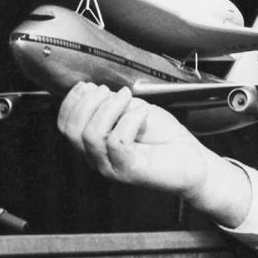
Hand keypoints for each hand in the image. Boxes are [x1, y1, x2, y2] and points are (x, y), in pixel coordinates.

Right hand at [56, 83, 250, 225]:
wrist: (192, 160)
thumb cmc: (165, 138)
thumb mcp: (132, 111)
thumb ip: (111, 104)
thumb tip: (91, 90)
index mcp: (95, 144)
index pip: (65, 126)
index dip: (71, 102)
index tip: (87, 86)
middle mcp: (98, 159)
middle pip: (72, 130)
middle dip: (88, 103)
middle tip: (110, 90)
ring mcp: (112, 167)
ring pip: (91, 135)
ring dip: (110, 108)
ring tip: (129, 98)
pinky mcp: (129, 172)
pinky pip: (117, 142)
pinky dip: (129, 119)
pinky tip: (143, 112)